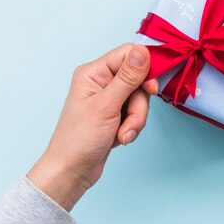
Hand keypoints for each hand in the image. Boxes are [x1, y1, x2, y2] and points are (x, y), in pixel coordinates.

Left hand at [27, 44, 153, 210]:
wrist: (71, 171)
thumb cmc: (78, 139)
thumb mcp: (106, 106)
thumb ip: (127, 78)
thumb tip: (142, 51)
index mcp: (94, 72)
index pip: (128, 54)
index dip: (145, 68)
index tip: (151, 88)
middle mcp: (101, 82)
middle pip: (138, 80)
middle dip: (139, 105)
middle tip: (130, 120)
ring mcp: (109, 99)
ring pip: (139, 99)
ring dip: (135, 120)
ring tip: (122, 135)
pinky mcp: (115, 114)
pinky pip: (135, 113)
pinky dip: (132, 127)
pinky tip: (120, 138)